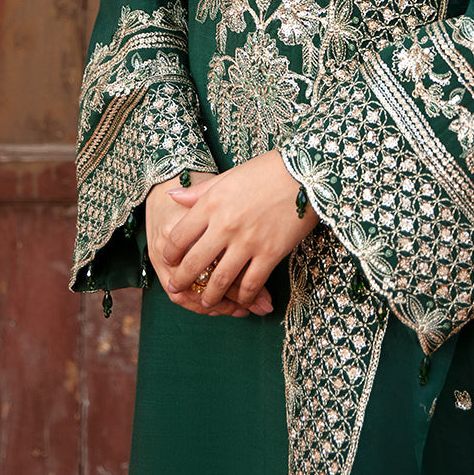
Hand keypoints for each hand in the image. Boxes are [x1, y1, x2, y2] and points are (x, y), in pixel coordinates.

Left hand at [162, 148, 318, 311]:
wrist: (304, 174)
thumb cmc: (265, 171)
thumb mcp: (227, 177)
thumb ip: (198, 191)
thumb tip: (172, 196)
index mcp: (211, 204)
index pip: (179, 237)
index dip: (170, 253)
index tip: (169, 261)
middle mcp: (225, 225)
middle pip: (194, 263)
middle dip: (182, 281)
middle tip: (178, 289)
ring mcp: (247, 242)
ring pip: (220, 280)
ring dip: (210, 297)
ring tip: (207, 303)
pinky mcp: (270, 253)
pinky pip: (250, 284)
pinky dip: (243, 297)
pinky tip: (241, 300)